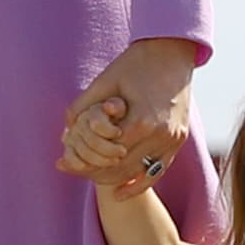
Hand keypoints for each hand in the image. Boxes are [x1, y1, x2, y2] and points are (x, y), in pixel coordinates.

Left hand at [56, 37, 195, 198]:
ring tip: (92, 178)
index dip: (85, 160)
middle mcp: (161, 135)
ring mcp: (173, 140)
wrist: (172, 51)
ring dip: (115, 178)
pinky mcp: (179, 141)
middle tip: (75, 172)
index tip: (68, 163)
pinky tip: (121, 193)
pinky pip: (158, 171)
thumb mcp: (105, 81)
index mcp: (141, 121)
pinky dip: (139, 183)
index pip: (107, 154)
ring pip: (138, 173)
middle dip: (96, 172)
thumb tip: (65, 130)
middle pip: (122, 167)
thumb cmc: (136, 63)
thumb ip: (84, 107)